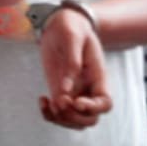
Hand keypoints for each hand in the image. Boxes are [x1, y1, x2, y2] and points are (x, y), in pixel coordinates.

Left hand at [38, 6, 111, 129]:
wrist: (60, 24)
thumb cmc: (71, 27)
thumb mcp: (73, 37)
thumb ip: (72, 61)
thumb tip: (65, 89)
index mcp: (97, 76)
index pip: (105, 103)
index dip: (93, 108)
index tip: (76, 101)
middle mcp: (87, 88)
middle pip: (90, 119)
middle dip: (74, 117)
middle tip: (60, 101)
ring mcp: (73, 92)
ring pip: (74, 121)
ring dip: (61, 119)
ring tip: (49, 102)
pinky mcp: (58, 92)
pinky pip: (57, 113)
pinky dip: (49, 114)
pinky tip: (42, 100)